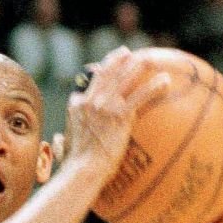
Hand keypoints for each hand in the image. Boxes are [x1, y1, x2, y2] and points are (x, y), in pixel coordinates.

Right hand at [62, 47, 170, 183]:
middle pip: (107, 73)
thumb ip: (61, 139)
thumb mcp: (64, 145)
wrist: (84, 169)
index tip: (108, 65)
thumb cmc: (74, 163)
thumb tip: (57, 139)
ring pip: (124, 78)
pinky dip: (154, 86)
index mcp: (77, 104)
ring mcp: (105, 106)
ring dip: (138, 66)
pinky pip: (141, 96)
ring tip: (150, 60)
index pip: (89, 83)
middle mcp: (90, 101)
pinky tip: (165, 81)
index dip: (100, 71)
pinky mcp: (120, 115)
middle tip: (128, 53)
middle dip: (118, 60)